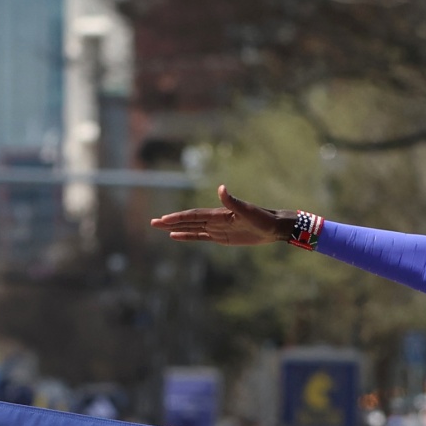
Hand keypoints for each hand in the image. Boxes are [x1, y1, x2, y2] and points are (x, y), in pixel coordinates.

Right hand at [149, 186, 289, 244]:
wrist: (273, 227)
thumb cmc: (263, 218)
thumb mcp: (249, 211)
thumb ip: (233, 201)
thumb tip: (221, 188)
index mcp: (218, 214)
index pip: (194, 216)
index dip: (179, 218)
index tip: (163, 219)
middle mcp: (215, 220)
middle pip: (188, 221)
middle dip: (170, 222)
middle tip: (152, 223)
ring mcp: (217, 228)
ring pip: (192, 228)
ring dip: (176, 228)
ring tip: (160, 227)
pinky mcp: (222, 237)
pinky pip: (201, 237)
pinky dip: (188, 236)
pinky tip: (176, 236)